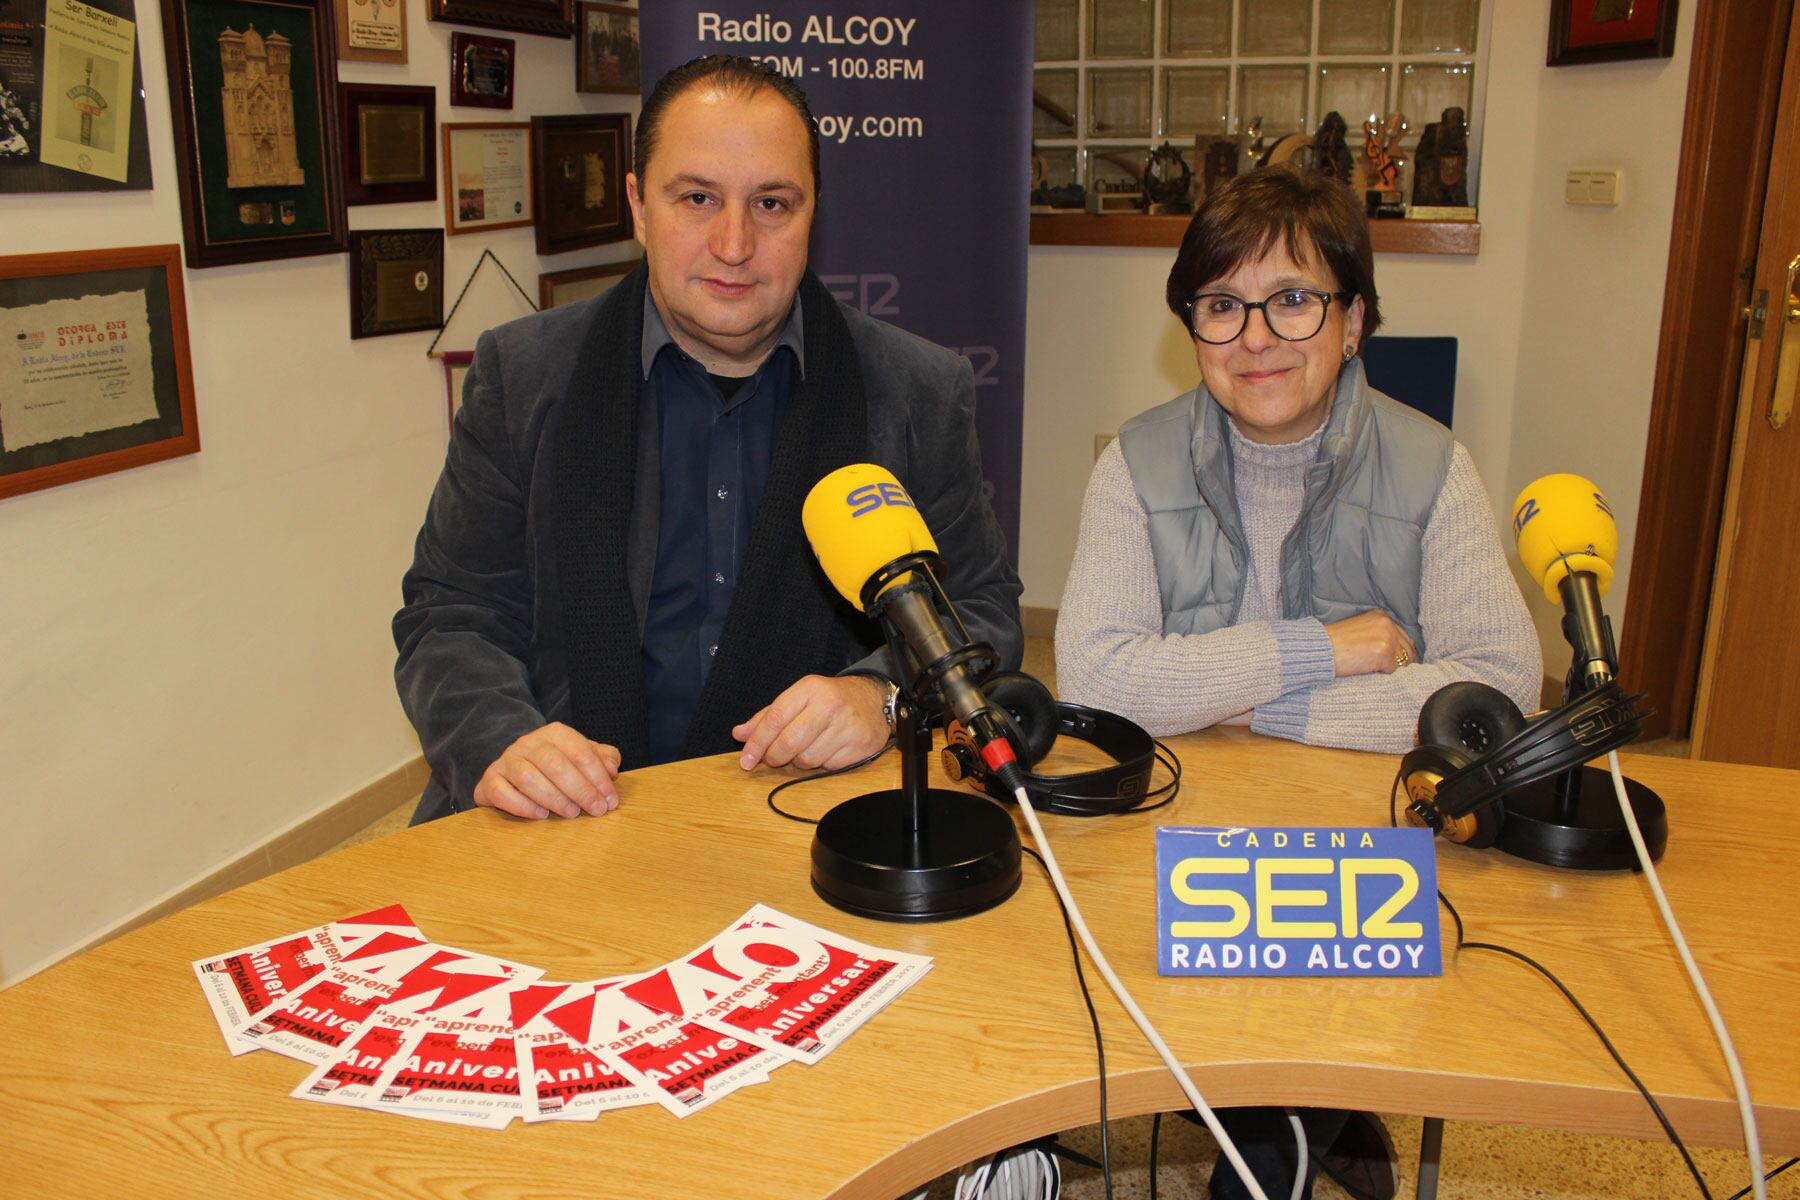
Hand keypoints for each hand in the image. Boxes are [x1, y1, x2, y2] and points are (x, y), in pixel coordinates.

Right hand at [473, 723, 620, 819]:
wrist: (514, 770)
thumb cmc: (556, 765)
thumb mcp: (582, 756)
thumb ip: (603, 758)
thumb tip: (612, 770)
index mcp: (555, 733)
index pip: (580, 752)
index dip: (599, 778)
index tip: (610, 801)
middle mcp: (528, 743)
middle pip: (556, 765)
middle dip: (581, 790)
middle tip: (596, 810)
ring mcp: (506, 760)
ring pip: (528, 778)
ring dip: (554, 798)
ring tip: (571, 813)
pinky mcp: (490, 780)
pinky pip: (502, 792)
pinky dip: (523, 806)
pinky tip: (541, 815)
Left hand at [732, 675, 889, 770]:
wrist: (875, 700)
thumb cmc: (831, 699)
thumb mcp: (799, 698)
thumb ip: (768, 716)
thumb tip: (740, 734)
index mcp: (811, 688)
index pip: (775, 719)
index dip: (757, 742)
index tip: (746, 759)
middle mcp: (830, 705)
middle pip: (788, 743)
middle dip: (774, 757)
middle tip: (772, 758)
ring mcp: (847, 726)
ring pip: (806, 759)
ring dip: (799, 760)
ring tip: (806, 747)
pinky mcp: (859, 746)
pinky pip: (827, 766)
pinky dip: (821, 763)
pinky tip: (826, 750)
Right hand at [1324, 610, 1416, 677]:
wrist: (1320, 648)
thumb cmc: (1334, 642)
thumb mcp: (1359, 629)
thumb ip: (1378, 635)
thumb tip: (1396, 653)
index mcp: (1381, 616)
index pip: (1404, 638)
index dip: (1404, 653)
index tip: (1402, 664)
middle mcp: (1387, 624)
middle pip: (1407, 649)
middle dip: (1402, 662)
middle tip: (1393, 673)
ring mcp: (1387, 638)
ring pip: (1402, 661)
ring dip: (1391, 669)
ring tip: (1375, 671)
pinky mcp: (1384, 652)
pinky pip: (1392, 670)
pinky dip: (1382, 674)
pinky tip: (1368, 670)